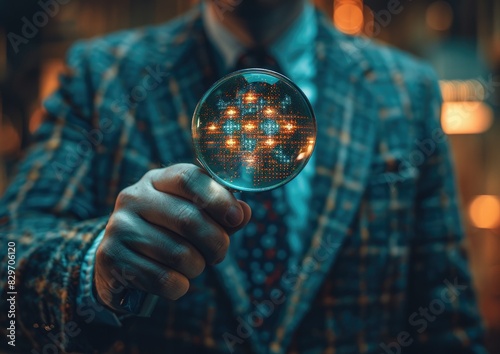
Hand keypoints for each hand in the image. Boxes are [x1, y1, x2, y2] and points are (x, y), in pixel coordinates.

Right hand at [94, 163, 250, 312]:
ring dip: (198, 267)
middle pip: (188, 218)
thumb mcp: (195, 216)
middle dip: (216, 243)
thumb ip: (222, 213)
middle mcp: (133, 198)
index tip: (236, 218)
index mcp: (157, 180)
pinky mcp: (112, 259)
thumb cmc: (168, 234)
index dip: (218, 198)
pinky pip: (164, 280)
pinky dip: (180, 286)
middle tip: (218, 254)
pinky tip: (174, 281)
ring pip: (180, 254)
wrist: (121, 262)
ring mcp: (119, 227)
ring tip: (192, 266)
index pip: (189, 178)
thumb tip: (244, 212)